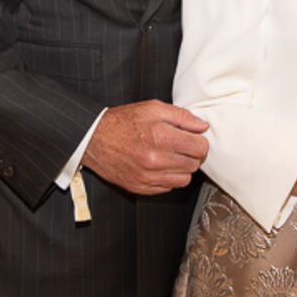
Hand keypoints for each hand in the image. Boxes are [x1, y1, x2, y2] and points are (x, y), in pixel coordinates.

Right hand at [82, 101, 208, 194]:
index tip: (193, 139)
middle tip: (180, 146)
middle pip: (193, 164)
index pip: (199, 147)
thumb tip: (202, 126)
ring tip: (170, 157)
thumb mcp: (153, 108)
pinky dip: (168, 178)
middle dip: (191, 155)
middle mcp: (155, 159)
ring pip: (184, 179)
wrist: (94, 139)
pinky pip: (168, 188)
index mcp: (161, 136)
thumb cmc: (122, 122)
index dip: (199, 141)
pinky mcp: (140, 187)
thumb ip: (181, 116)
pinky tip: (159, 166)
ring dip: (181, 169)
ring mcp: (147, 176)